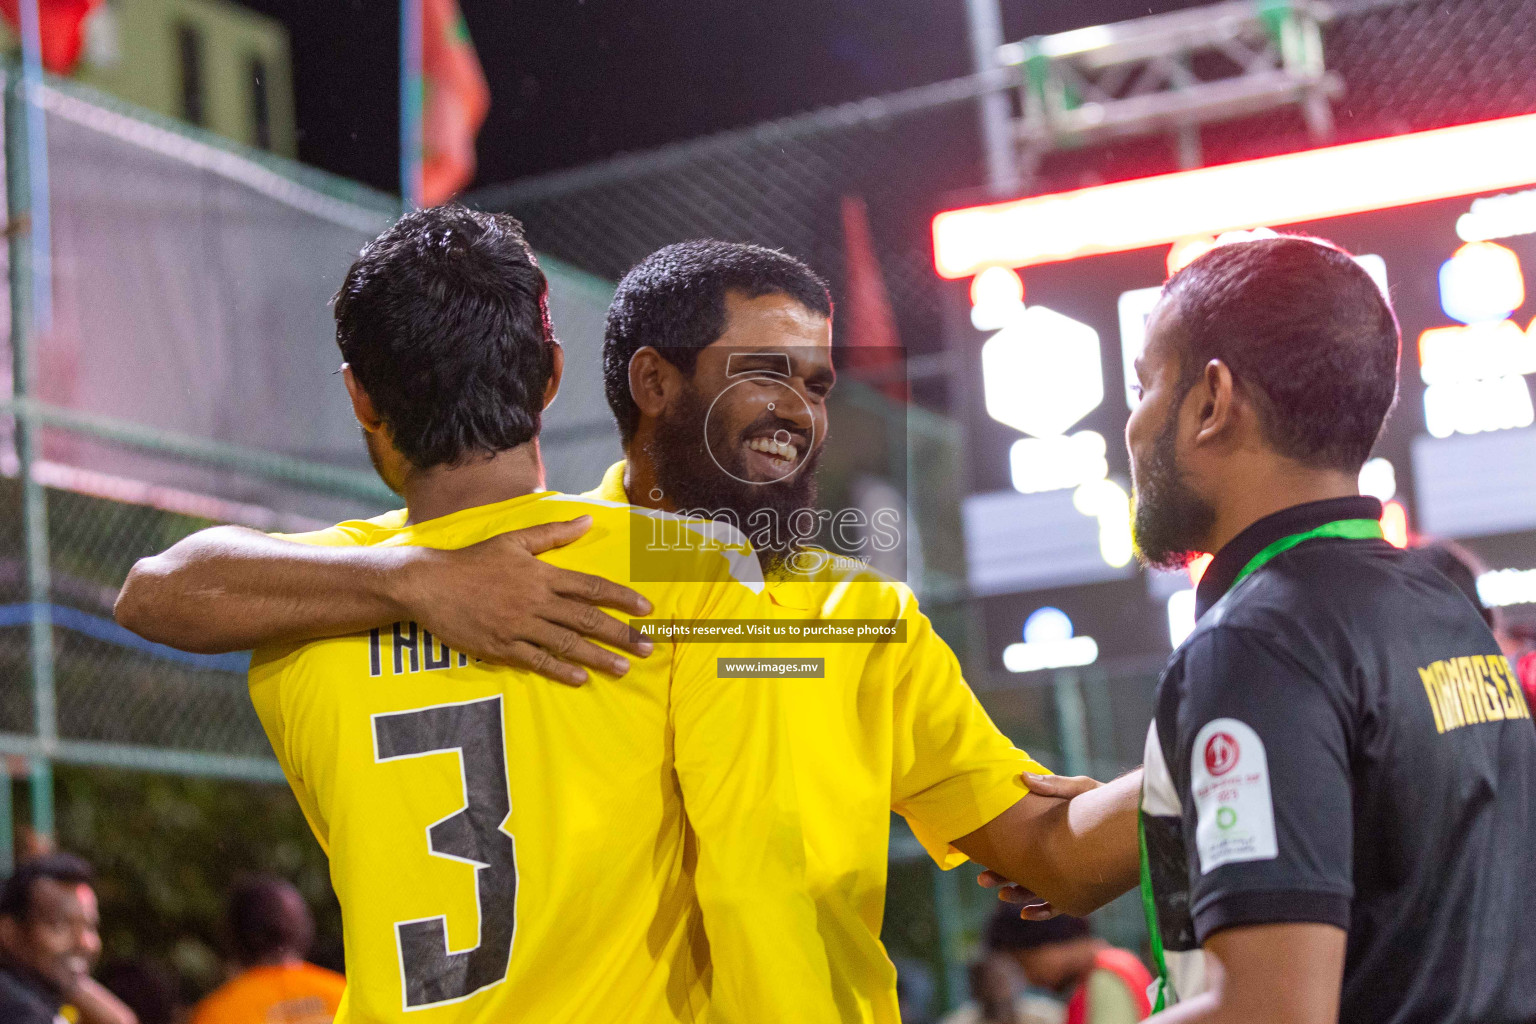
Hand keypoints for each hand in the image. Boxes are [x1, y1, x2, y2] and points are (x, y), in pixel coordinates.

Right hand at [396, 516, 654, 685]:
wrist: (428, 583)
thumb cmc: (473, 560)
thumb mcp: (514, 540)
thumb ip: (554, 533)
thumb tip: (588, 520)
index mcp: (542, 574)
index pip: (591, 587)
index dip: (622, 598)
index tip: (646, 609)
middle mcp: (536, 601)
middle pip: (586, 619)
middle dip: (621, 634)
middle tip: (648, 647)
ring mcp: (518, 625)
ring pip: (566, 643)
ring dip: (597, 657)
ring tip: (623, 668)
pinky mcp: (500, 646)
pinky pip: (535, 660)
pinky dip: (559, 670)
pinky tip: (580, 678)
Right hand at [977, 771, 1108, 919]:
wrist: (1137, 821)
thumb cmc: (1106, 802)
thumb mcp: (1080, 790)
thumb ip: (1054, 785)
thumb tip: (1023, 776)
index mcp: (1047, 833)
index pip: (1016, 845)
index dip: (996, 852)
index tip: (978, 855)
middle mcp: (1053, 855)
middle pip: (1020, 870)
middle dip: (999, 877)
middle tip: (983, 878)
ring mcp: (1066, 873)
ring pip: (1035, 889)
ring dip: (1017, 894)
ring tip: (1004, 896)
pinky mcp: (1082, 888)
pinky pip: (1059, 904)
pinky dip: (1043, 910)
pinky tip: (1027, 913)